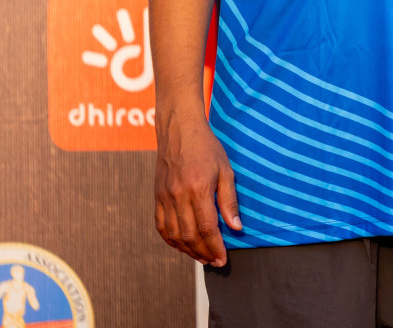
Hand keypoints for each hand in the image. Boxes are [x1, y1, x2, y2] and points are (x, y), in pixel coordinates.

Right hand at [154, 110, 242, 266]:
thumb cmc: (206, 148)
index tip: (223, 259)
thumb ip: (229, 200)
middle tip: (214, 262)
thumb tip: (235, 227)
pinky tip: (181, 245)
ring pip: (174, 235)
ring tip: (201, 258)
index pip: (207, 228)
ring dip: (187, 251)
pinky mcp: (157, 197)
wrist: (178, 130)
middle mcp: (178, 196)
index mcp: (198, 189)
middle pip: (189, 236)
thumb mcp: (225, 170)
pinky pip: (161, 226)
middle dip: (203, 253)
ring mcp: (165, 197)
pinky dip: (171, 240)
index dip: (215, 247)